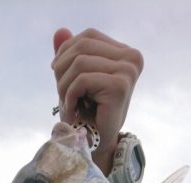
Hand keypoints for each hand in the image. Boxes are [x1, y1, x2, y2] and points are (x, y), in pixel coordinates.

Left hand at [52, 28, 143, 174]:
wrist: (97, 144)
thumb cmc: (87, 112)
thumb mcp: (75, 78)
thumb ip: (70, 54)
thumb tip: (60, 30)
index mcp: (125, 52)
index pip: (88, 36)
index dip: (66, 53)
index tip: (58, 76)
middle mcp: (131, 58)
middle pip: (81, 47)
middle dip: (62, 70)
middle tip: (60, 94)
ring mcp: (128, 70)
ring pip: (79, 63)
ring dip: (64, 87)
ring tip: (66, 105)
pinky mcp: (120, 85)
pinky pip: (82, 80)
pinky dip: (69, 98)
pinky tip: (72, 113)